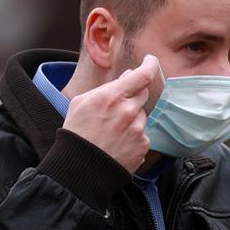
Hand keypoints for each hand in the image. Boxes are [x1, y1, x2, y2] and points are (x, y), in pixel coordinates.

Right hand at [63, 55, 157, 172]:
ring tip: (112, 131)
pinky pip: (143, 134)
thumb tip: (129, 76)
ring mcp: (138, 129)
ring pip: (142, 115)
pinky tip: (117, 143)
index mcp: (112, 96)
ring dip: (132, 119)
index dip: (151, 65)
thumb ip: (107, 87)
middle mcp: (128, 111)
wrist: (81, 168)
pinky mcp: (143, 145)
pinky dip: (133, 136)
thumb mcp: (82, 102)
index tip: (151, 61)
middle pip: (143, 94)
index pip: (143, 75)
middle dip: (132, 97)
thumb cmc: (78, 133)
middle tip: (115, 109)